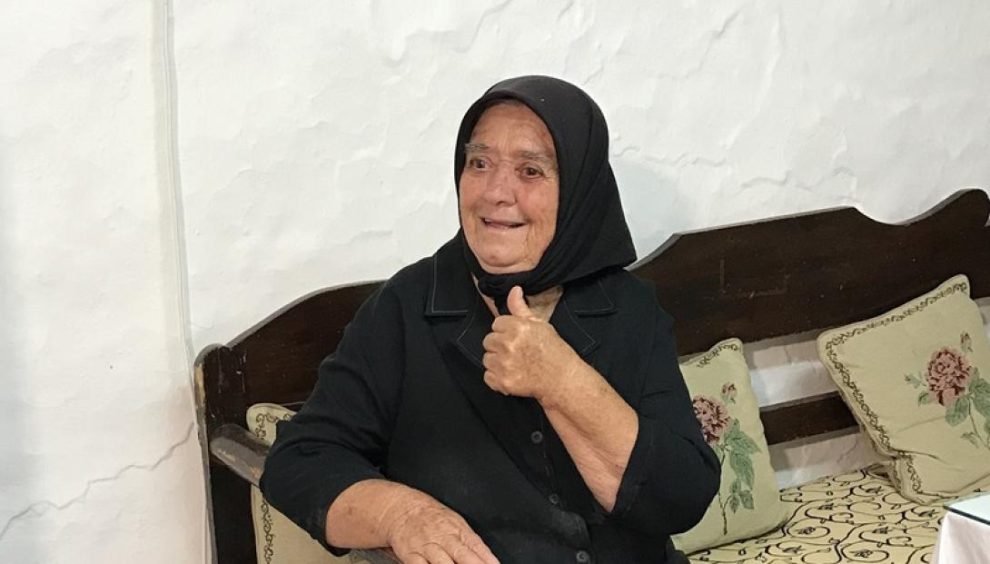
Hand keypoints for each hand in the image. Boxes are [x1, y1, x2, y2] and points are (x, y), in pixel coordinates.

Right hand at [385, 498, 498, 563]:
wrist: (402, 508)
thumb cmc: (433, 518)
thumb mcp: (456, 524)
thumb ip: (473, 545)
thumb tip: (490, 562)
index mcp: (459, 530)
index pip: (477, 547)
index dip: (487, 560)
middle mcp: (444, 538)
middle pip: (462, 556)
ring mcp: (427, 547)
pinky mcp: (411, 555)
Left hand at [482, 286, 581, 402]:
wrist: (562, 379)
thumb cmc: (554, 351)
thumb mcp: (539, 324)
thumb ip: (521, 307)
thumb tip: (514, 290)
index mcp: (517, 327)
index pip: (496, 324)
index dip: (506, 331)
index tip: (516, 338)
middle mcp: (509, 344)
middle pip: (488, 341)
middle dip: (500, 346)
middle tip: (516, 351)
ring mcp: (505, 364)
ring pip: (487, 359)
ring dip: (497, 362)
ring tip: (514, 364)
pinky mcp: (503, 381)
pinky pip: (488, 377)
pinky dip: (497, 378)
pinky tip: (511, 375)